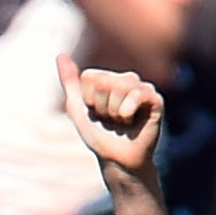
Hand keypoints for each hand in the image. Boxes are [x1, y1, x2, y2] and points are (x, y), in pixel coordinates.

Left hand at [57, 56, 164, 182]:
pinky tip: (130, 121)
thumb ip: (69, 82)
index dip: (88, 100)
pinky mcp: (155, 100)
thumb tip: (60, 54)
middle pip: (104, 81)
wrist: (116, 160)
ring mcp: (143, 88)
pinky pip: (138, 94)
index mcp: (109, 78)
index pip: (90, 77)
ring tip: (120, 121)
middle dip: (101, 106)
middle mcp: (127, 79)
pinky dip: (127, 111)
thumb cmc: (98, 135)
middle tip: (109, 119)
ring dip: (113, 111)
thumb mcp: (77, 109)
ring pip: (120, 87)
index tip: (95, 113)